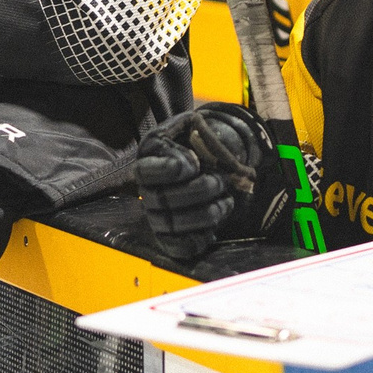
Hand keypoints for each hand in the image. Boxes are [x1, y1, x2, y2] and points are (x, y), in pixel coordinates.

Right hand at [134, 103, 279, 264]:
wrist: (203, 159)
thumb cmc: (196, 142)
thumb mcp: (193, 125)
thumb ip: (197, 130)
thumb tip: (201, 151)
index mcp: (148, 160)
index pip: (146, 171)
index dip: (171, 170)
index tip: (194, 164)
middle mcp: (146, 191)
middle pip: (164, 199)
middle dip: (200, 190)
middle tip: (221, 181)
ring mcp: (156, 216)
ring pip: (174, 224)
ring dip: (207, 213)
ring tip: (225, 200)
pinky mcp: (169, 237)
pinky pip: (179, 247)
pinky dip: (199, 239)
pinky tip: (213, 227)